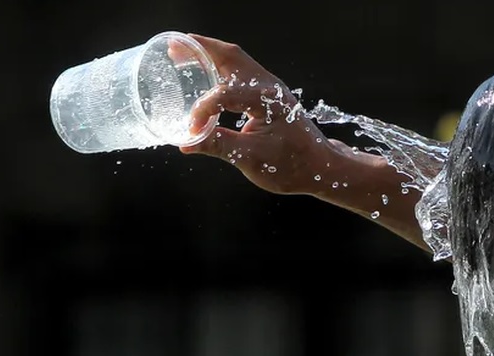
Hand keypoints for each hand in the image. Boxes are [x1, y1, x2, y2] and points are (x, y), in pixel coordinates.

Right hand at [177, 35, 335, 194]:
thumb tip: (187, 143)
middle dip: (200, 50)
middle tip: (174, 50)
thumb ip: (218, 146)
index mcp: (265, 100)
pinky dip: (221, 67)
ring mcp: (271, 88)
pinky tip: (208, 75)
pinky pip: (242, 71)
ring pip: (236, 60)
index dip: (202, 110)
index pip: (223, 94)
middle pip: (230, 56)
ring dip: (210, 55)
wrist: (320, 168)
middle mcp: (269, 86)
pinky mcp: (270, 95)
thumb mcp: (251, 158)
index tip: (192, 131)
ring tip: (185, 54)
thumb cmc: (291, 165)